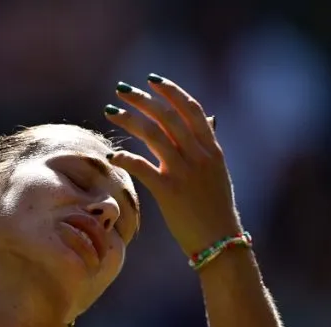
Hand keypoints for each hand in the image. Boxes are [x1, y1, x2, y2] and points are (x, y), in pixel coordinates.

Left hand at [105, 75, 241, 254]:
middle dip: (142, 99)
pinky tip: (113, 154)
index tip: (152, 80)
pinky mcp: (169, 192)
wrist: (220, 242)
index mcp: (212, 149)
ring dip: (129, 120)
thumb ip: (210, 145)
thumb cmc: (217, 209)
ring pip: (153, 135)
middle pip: (167, 116)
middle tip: (121, 90)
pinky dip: (126, 157)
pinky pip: (143, 167)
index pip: (191, 109)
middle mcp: (199, 156)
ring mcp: (184, 172)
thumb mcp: (219, 172)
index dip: (171, 91)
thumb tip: (210, 120)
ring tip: (110, 111)